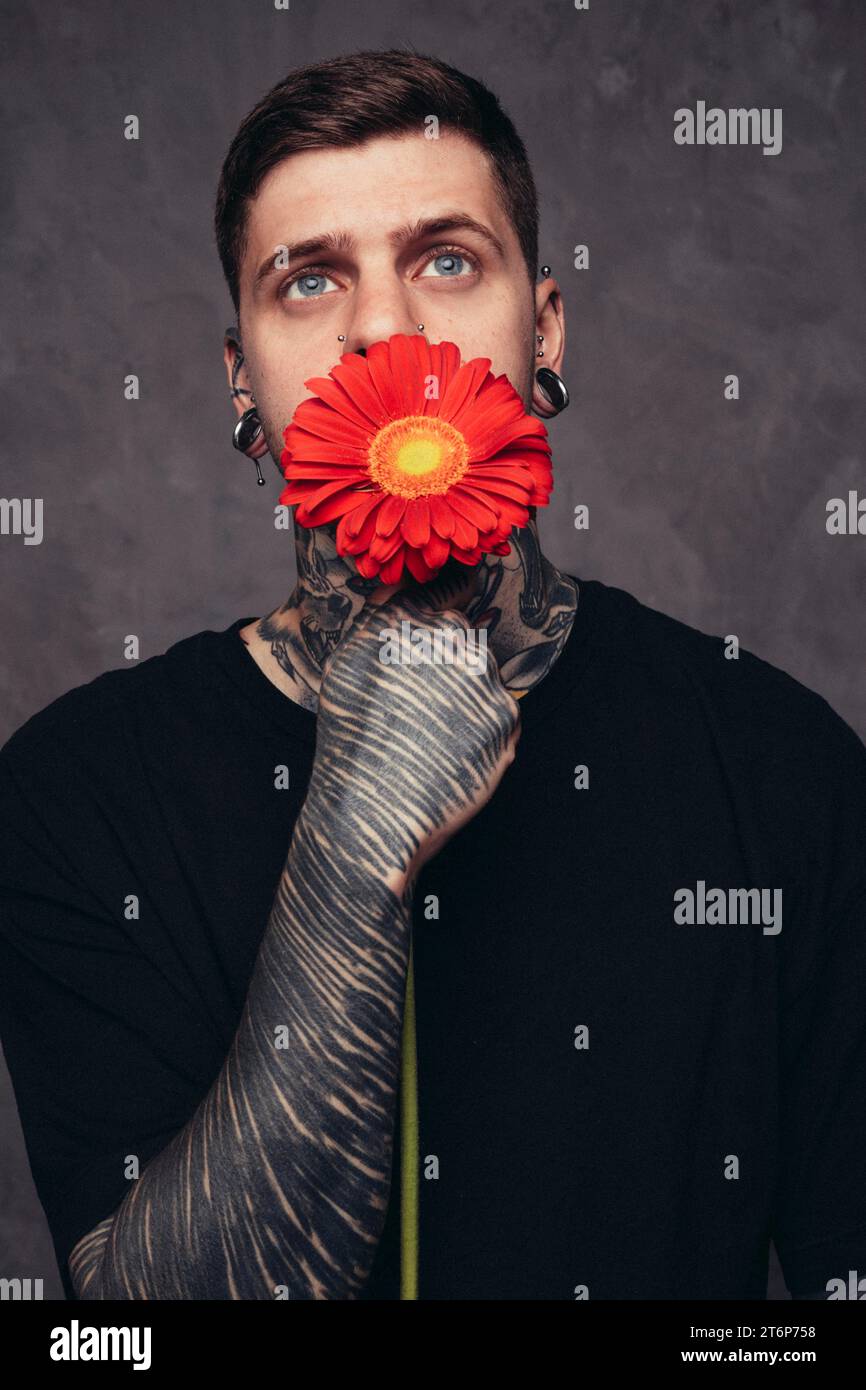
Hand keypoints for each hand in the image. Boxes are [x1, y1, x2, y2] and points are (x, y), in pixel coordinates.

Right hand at [307, 591, 521, 885]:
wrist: (373, 815)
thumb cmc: (352, 743)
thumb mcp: (347, 668)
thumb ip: (380, 617)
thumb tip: (404, 585)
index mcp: (403, 620)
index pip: (444, 594)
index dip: (442, 614)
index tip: (438, 640)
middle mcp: (446, 638)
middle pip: (464, 636)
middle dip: (449, 664)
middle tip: (419, 709)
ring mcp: (480, 676)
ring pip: (483, 675)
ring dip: (466, 697)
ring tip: (430, 735)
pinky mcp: (505, 714)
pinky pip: (500, 711)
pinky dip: (482, 730)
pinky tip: (450, 752)